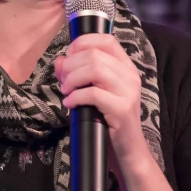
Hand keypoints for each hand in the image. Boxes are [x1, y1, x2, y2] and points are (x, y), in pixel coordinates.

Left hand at [55, 33, 150, 168]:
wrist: (126, 150)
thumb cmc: (107, 118)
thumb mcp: (92, 92)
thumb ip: (77, 74)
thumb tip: (60, 61)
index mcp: (126, 67)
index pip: (107, 40)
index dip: (83, 42)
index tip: (69, 56)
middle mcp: (130, 76)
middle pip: (95, 54)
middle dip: (71, 65)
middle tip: (63, 80)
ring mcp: (128, 92)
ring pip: (95, 69)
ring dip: (73, 79)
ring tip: (66, 91)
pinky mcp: (122, 109)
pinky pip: (94, 94)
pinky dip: (76, 97)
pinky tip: (70, 103)